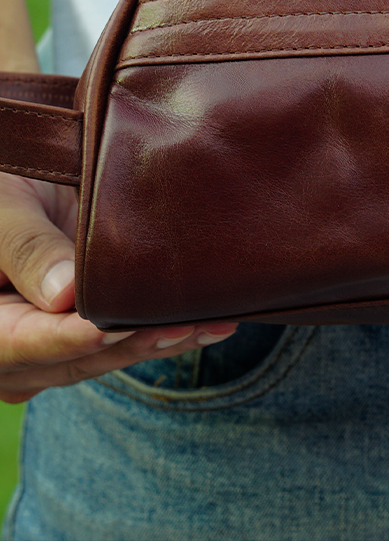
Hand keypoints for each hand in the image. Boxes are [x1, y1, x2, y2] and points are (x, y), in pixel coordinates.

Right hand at [0, 171, 236, 402]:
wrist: (24, 186)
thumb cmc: (5, 188)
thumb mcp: (4, 209)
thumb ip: (27, 248)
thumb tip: (65, 297)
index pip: (20, 343)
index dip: (66, 339)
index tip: (109, 330)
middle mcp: (14, 348)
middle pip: (71, 358)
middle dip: (130, 344)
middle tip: (182, 324)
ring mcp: (52, 346)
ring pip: (106, 358)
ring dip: (158, 342)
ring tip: (209, 323)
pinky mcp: (86, 334)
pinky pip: (125, 344)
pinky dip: (166, 334)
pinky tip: (210, 325)